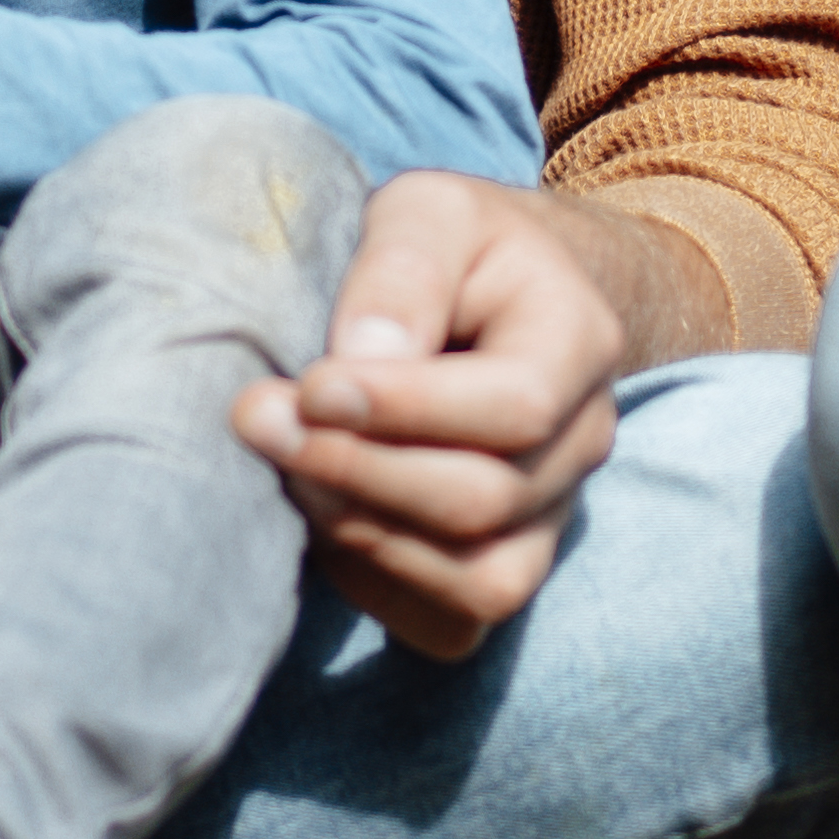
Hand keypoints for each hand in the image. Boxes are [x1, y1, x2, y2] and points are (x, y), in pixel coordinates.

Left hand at [232, 170, 633, 656]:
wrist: (491, 299)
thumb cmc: (450, 249)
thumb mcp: (428, 213)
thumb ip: (401, 271)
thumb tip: (358, 364)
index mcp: (580, 342)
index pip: (516, 407)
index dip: (405, 410)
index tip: (309, 385)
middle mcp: (583, 443)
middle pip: (485, 502)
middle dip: (357, 469)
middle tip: (256, 419)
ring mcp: (552, 518)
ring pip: (480, 582)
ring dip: (364, 534)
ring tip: (287, 469)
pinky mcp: (505, 568)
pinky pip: (451, 625)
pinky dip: (377, 587)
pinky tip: (320, 515)